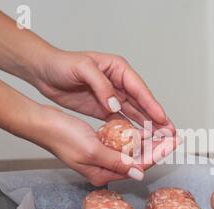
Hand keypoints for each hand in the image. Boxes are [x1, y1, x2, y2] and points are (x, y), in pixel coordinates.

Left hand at [32, 49, 175, 135]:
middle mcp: (119, 83)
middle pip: (142, 103)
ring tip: (160, 138)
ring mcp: (112, 97)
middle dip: (156, 118)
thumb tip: (116, 104)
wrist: (43, 71)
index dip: (152, 105)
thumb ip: (101, 86)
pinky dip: (130, 129)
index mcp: (118, 69)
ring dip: (147, 125)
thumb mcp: (82, 69)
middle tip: (169, 133)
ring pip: (134, 113)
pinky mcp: (103, 108)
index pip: (140, 89)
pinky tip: (139, 139)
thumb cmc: (62, 64)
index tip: (162, 119)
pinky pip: (121, 120)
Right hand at [35, 106, 179, 185]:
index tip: (173, 143)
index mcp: (103, 174)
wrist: (42, 123)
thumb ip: (116, 161)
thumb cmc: (61, 136)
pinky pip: (122, 145)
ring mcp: (102, 159)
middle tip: (174, 136)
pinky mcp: (99, 147)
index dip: (158, 153)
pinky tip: (144, 130)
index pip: (138, 166)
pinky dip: (134, 138)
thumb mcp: (92, 150)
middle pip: (138, 160)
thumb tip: (139, 172)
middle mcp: (104, 169)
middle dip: (157, 148)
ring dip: (148, 142)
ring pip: (132, 152)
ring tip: (164, 133)